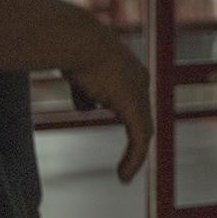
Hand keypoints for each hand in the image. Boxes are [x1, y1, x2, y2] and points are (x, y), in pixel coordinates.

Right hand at [64, 27, 153, 182]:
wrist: (78, 41)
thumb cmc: (73, 50)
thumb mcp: (79, 74)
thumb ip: (85, 92)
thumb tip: (86, 109)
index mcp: (128, 70)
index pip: (131, 98)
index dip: (125, 114)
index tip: (120, 134)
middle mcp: (139, 81)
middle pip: (141, 117)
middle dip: (136, 140)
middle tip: (129, 162)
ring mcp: (139, 94)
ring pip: (143, 131)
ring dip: (135, 156)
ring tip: (124, 175)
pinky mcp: (136, 108)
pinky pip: (140, 140)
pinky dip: (134, 159)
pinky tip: (123, 176)